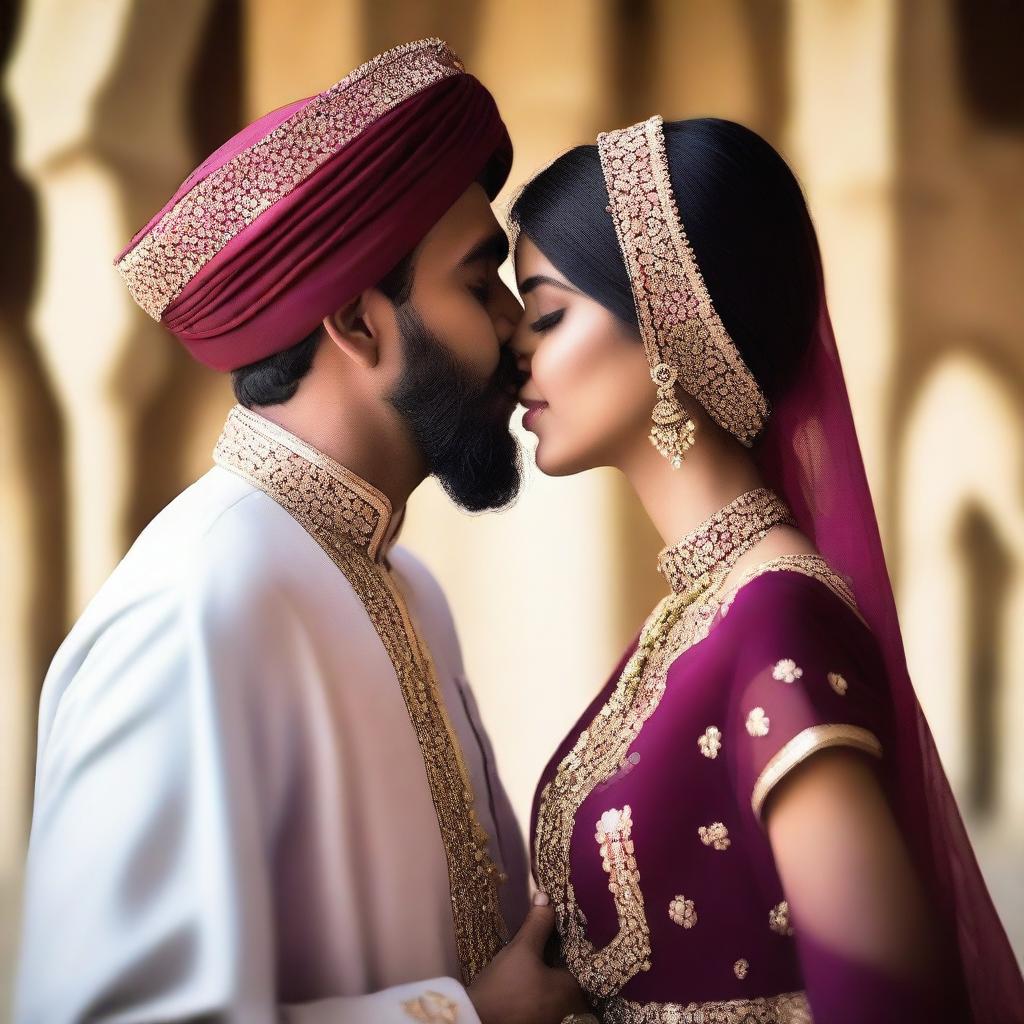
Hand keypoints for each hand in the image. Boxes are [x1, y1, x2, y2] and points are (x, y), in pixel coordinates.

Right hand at [469, 892, 590, 1023]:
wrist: (476, 1020)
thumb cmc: (506, 986)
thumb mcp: (521, 949)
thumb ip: (538, 923)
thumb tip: (546, 897)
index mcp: (569, 991)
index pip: (587, 966)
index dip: (581, 946)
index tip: (573, 931)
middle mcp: (565, 1008)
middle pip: (573, 978)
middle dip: (566, 959)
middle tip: (557, 938)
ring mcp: (549, 1018)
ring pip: (559, 990)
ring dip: (553, 972)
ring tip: (544, 951)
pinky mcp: (534, 1020)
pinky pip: (546, 999)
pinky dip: (542, 985)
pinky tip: (531, 973)